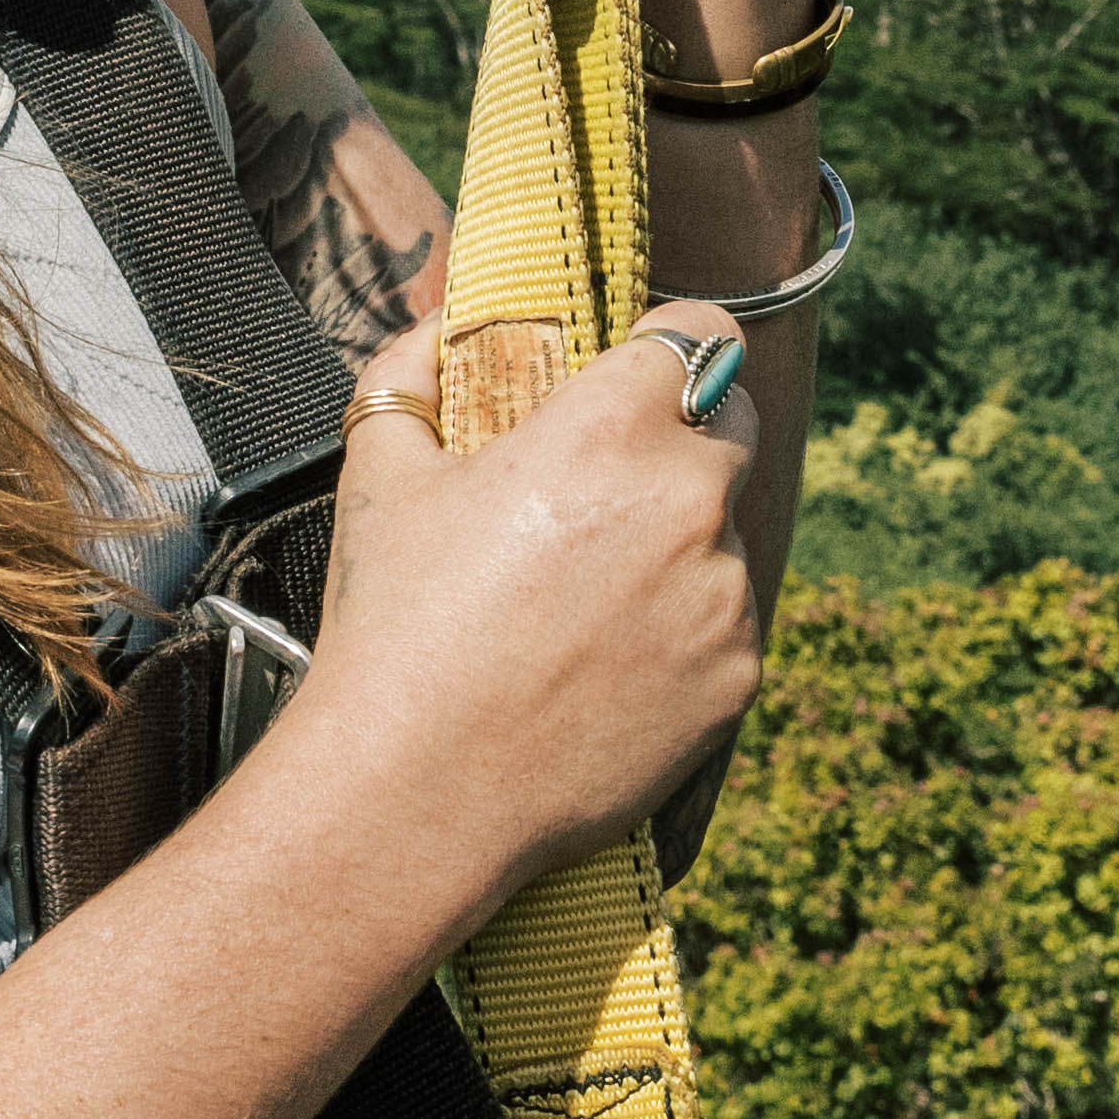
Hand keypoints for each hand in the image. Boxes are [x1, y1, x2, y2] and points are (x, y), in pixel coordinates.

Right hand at [285, 311, 771, 894]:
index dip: (675, 344)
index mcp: (610, 428)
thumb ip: (410, 373)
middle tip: (608, 492)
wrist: (421, 791)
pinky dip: (685, 634)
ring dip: (679, 547)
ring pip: (726, 534)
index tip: (649, 368)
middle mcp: (688, 498)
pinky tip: (605, 666)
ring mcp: (723, 591)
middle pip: (731, 425)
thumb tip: (437, 326)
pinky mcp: (739, 674)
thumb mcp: (379, 472)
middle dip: (684, 441)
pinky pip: (728, 626)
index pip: (702, 333)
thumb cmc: (395, 626)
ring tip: (584, 604)